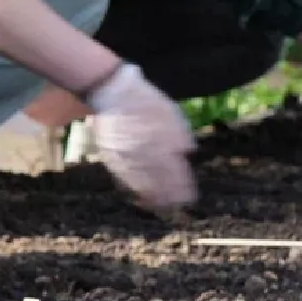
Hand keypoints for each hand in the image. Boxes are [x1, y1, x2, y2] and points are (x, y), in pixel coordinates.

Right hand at [85, 63, 197, 207]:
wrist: (114, 92)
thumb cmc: (147, 101)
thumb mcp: (171, 113)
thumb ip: (181, 135)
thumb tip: (187, 153)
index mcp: (163, 143)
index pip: (175, 173)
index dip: (182, 188)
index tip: (189, 199)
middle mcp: (145, 154)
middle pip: (160, 182)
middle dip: (169, 197)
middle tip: (176, 208)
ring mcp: (127, 156)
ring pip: (141, 183)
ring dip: (152, 197)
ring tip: (160, 207)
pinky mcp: (112, 156)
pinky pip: (124, 176)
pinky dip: (134, 188)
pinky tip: (139, 194)